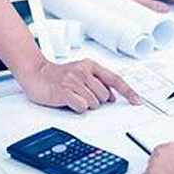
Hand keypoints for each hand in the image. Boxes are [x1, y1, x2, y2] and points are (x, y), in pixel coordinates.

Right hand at [19, 59, 140, 112]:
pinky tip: (68, 101)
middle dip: (96, 100)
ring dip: (85, 104)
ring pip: (94, 103)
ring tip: (73, 96)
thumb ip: (99, 83)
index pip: (116, 80)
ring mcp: (74, 80)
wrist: (36, 72)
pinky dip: (77, 108)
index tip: (137, 102)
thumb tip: (112, 97)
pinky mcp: (64, 90)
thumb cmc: (60, 76)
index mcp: (92, 66)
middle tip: (81, 94)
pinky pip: (82, 107)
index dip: (128, 92)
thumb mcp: (83, 73)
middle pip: (104, 96)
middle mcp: (84, 71)